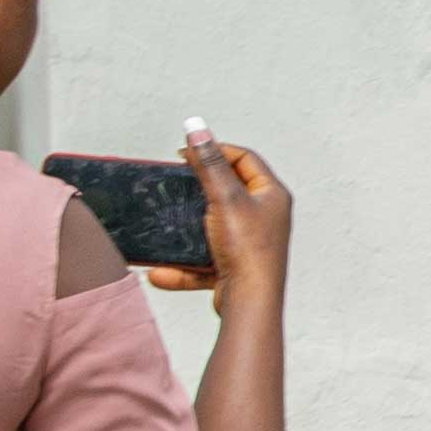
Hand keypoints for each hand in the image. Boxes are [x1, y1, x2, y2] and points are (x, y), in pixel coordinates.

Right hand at [165, 128, 295, 302]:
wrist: (249, 302)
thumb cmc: (248, 250)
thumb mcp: (225, 198)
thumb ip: (209, 164)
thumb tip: (197, 128)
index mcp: (271, 195)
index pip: (244, 159)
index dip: (215, 150)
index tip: (186, 152)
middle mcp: (265, 217)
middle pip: (227, 192)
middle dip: (198, 189)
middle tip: (175, 183)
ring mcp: (249, 243)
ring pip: (210, 228)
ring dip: (185, 230)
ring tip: (166, 224)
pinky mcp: (234, 267)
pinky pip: (202, 261)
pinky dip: (181, 268)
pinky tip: (160, 272)